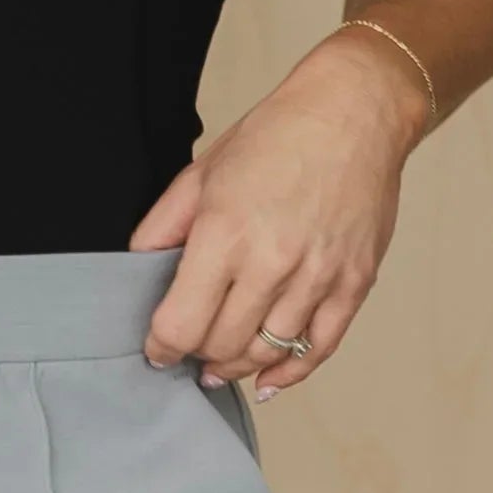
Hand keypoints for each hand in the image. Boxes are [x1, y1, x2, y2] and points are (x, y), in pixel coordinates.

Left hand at [129, 29, 430, 396]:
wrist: (353, 113)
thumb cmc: (278, 136)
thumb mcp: (202, 173)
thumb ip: (163, 227)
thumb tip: (139, 270)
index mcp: (226, 234)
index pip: (181, 324)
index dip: (161, 346)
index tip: (157, 349)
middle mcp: (273, 262)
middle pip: (222, 346)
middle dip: (198, 355)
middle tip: (191, 349)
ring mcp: (318, 276)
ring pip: (268, 353)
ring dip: (238, 365)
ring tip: (222, 363)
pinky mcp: (354, 282)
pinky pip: (320, 347)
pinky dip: (291, 372)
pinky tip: (269, 380)